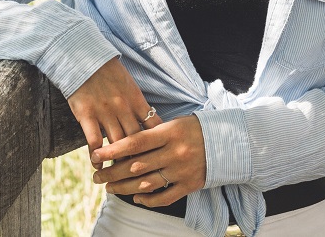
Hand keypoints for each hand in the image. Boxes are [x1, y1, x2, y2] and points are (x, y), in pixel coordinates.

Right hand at [67, 56, 162, 169]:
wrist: (83, 57)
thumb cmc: (107, 71)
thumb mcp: (129, 84)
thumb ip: (137, 104)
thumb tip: (148, 122)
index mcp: (136, 99)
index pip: (152, 126)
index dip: (156, 144)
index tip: (159, 157)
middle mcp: (122, 108)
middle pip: (136, 140)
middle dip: (140, 158)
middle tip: (142, 173)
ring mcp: (104, 112)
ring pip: (117, 143)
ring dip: (119, 161)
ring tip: (121, 176)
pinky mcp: (86, 114)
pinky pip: (94, 140)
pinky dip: (97, 156)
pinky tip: (98, 165)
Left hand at [89, 115, 205, 206]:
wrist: (228, 141)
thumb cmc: (195, 129)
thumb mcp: (174, 123)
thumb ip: (151, 134)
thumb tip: (123, 145)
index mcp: (169, 133)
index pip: (135, 143)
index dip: (113, 150)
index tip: (96, 155)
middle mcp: (174, 153)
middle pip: (136, 166)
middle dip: (113, 173)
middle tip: (97, 177)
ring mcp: (182, 171)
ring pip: (146, 183)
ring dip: (124, 188)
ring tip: (110, 188)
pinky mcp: (190, 185)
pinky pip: (165, 197)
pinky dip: (148, 200)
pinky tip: (135, 197)